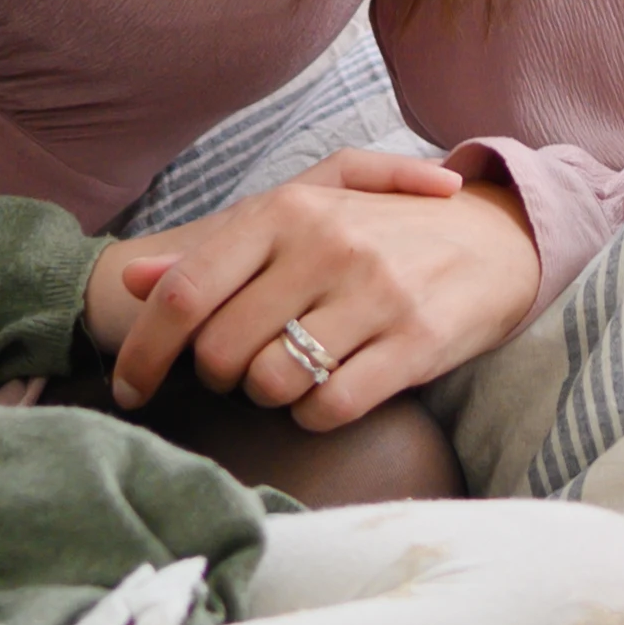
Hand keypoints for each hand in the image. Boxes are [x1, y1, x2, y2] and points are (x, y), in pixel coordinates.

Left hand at [95, 149, 540, 433]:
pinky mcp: (415, 341)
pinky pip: (329, 408)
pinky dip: (316, 415)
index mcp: (284, 209)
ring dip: (272, 396)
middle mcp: (325, 244)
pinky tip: (331, 391)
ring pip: (272, 384)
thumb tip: (130, 279)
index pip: (184, 293)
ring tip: (296, 372)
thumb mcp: (294, 221)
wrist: (493, 237)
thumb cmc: (375, 233)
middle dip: (220, 377)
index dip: (144, 352)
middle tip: (243, 369)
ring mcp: (374, 292)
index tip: (130, 389)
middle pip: (222, 351)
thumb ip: (210, 252)